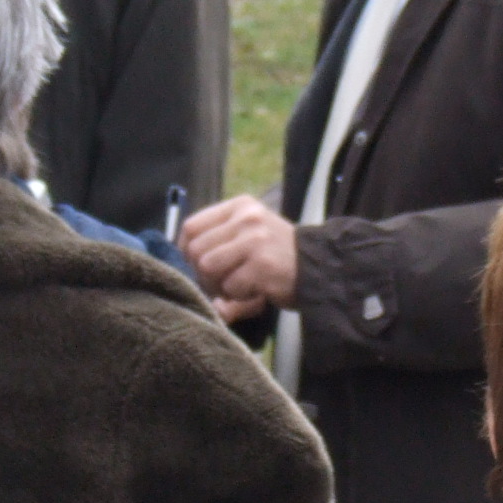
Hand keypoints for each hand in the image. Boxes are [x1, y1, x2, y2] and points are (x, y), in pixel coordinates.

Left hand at [183, 195, 298, 309]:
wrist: (321, 268)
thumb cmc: (278, 256)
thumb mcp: (249, 236)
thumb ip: (217, 243)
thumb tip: (181, 264)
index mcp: (240, 207)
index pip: (192, 226)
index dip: (186, 250)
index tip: (196, 266)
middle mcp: (246, 218)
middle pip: (195, 249)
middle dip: (203, 273)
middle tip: (223, 282)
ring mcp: (255, 240)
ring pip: (207, 266)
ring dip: (219, 285)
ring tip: (238, 287)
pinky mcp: (262, 265)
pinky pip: (230, 286)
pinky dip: (238, 296)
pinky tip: (255, 291)